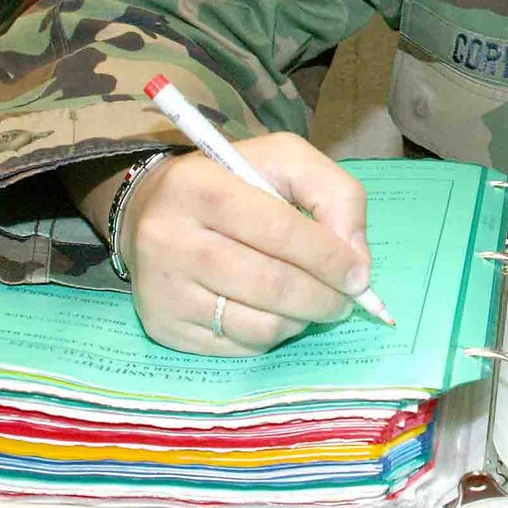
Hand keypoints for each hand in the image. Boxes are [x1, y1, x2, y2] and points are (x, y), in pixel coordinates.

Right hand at [119, 133, 372, 356]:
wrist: (148, 210)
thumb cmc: (229, 183)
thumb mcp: (283, 161)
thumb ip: (333, 195)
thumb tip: (356, 262)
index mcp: (200, 187)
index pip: (278, 229)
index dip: (328, 256)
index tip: (359, 275)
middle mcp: (170, 239)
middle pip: (270, 284)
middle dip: (323, 297)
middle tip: (345, 300)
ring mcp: (163, 289)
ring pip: (259, 324)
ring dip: (302, 319)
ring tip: (311, 303)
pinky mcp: (164, 327)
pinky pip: (239, 346)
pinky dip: (272, 334)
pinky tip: (274, 312)